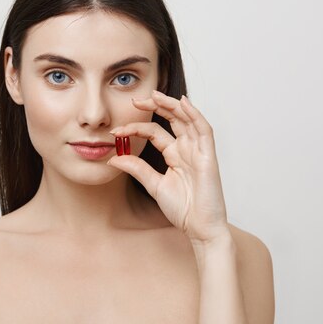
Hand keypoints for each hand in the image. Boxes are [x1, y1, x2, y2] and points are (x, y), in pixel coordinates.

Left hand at [107, 90, 229, 243]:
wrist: (200, 228)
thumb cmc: (183, 210)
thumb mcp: (154, 185)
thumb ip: (137, 169)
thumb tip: (113, 158)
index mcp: (175, 155)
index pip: (155, 133)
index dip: (136, 128)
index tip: (116, 130)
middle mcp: (187, 149)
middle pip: (172, 119)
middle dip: (156, 106)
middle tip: (136, 100)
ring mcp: (199, 151)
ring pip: (187, 119)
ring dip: (172, 105)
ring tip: (155, 95)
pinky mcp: (209, 156)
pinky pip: (204, 130)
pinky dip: (194, 114)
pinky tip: (182, 103)